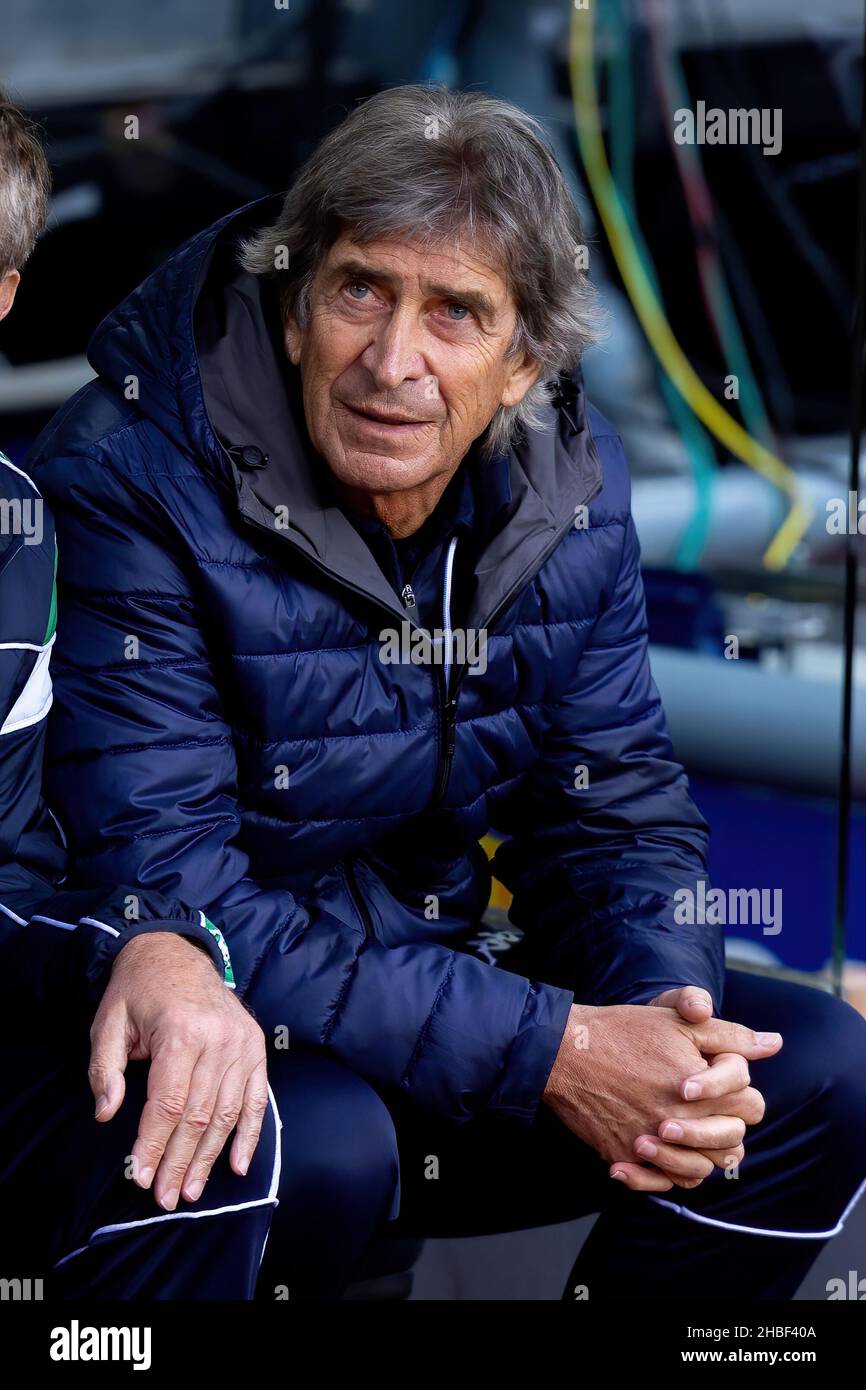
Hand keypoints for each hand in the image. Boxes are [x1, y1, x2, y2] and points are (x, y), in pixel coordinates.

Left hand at [88, 932, 267, 1210]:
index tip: (139, 1177)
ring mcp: (242, 1043)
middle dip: (179, 1161)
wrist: (175, 951)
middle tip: (165, 1197)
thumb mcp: (108, 1023)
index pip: (168, 1103)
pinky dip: (250, 1134)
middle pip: (199, 1115)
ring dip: (210, 1157)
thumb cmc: (137, 991)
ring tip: (190, 1190)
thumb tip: (106, 1114)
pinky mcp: (256, 1045)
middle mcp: (218, 1039)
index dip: (153, 1144)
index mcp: (180, 1032)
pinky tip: (238, 1166)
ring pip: (227, 1112)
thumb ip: (105, 1069)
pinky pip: (256, 1097)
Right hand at [542, 997, 781, 1192]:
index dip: (740, 1094)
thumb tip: (773, 1044)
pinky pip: (662, 1182)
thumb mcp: (678, 1022)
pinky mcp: (625, 1156)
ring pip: (700, 1170)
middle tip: (704, 1110)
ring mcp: (652, 1144)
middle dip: (725, 1127)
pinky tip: (659, 1154)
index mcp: (702, 1088)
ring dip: (700, 1155)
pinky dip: (666, 1174)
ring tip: (684, 1134)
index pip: (750, 1105)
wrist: (565, 1052)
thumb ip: (730, 1035)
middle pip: (731, 1143)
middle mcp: (680, 1122)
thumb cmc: (623, 1031)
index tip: (719, 1083)